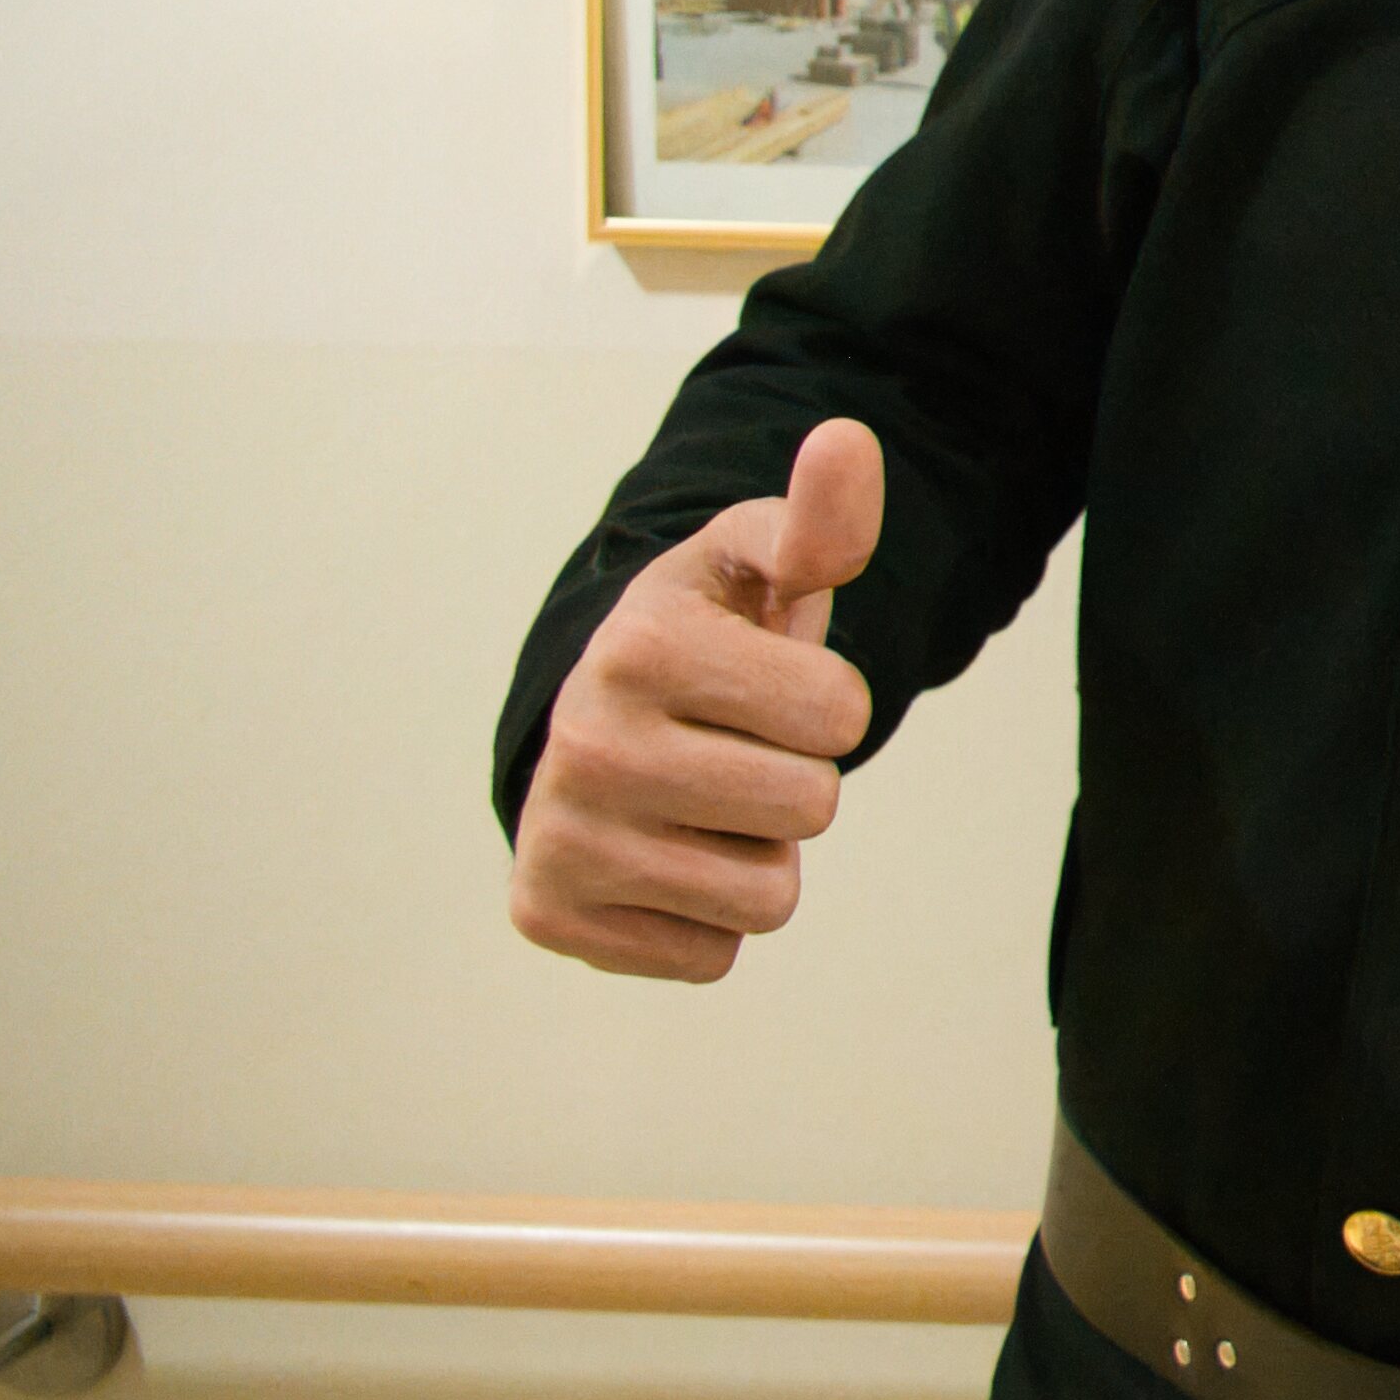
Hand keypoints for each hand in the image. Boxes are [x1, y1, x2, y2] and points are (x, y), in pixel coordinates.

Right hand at [506, 419, 882, 981]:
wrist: (589, 727)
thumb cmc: (703, 643)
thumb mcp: (757, 569)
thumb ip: (820, 521)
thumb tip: (849, 442)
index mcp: (643, 646)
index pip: (842, 717)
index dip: (828, 706)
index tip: (766, 688)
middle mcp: (587, 741)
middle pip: (810, 808)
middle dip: (794, 784)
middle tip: (733, 752)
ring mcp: (561, 836)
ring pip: (767, 896)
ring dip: (757, 860)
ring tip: (701, 806)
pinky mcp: (551, 916)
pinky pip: (712, 956)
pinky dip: (705, 920)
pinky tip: (662, 860)